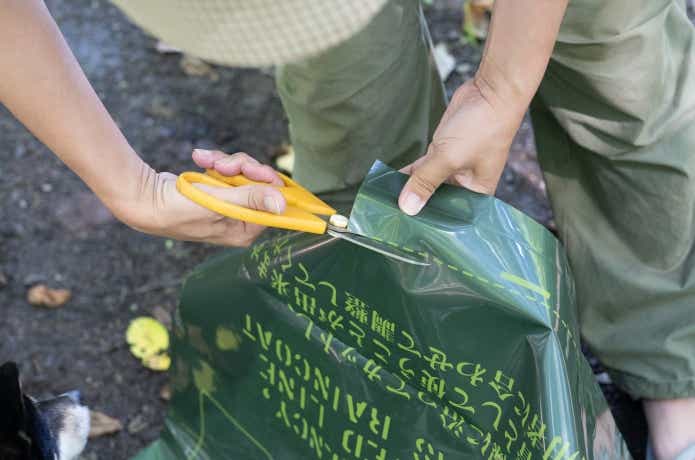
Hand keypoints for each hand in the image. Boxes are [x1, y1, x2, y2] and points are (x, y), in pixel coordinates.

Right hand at [119, 150, 285, 246]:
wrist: (145, 198)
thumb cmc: (180, 208)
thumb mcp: (219, 203)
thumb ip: (252, 199)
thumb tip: (282, 204)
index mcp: (246, 230)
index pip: (273, 204)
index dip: (267, 183)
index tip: (255, 170)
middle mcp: (241, 219)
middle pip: (260, 183)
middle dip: (242, 167)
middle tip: (224, 164)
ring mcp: (230, 203)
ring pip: (244, 172)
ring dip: (226, 162)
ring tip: (205, 160)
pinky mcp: (220, 189)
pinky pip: (229, 169)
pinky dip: (215, 161)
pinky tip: (199, 158)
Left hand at [397, 78, 523, 214]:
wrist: (490, 92)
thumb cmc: (482, 127)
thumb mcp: (449, 158)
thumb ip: (425, 182)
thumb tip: (407, 207)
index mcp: (477, 194)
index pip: (450, 217)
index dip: (430, 223)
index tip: (406, 231)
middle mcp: (466, 185)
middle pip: (437, 202)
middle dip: (416, 207)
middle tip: (390, 219)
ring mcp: (453, 168)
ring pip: (427, 184)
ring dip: (409, 190)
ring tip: (385, 204)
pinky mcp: (443, 153)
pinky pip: (423, 169)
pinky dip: (409, 173)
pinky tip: (390, 182)